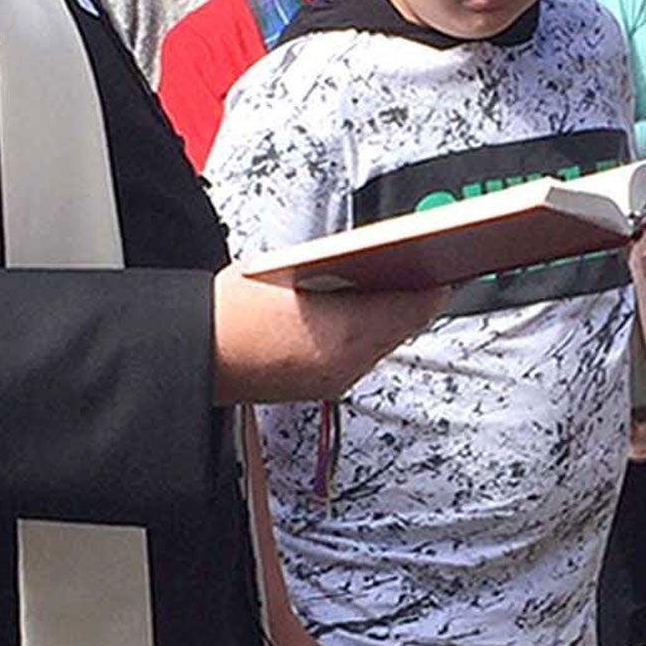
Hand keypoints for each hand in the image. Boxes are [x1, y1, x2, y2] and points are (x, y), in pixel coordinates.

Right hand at [212, 267, 446, 404]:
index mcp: (348, 331)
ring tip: (398, 288)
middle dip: (414, 299)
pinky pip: (358, 356)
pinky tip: (360, 314)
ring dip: (390, 317)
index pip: (413, 306)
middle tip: (429, 271)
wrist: (195, 354)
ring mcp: (334, 379)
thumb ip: (342, 265)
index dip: (435, 284)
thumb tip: (377, 259)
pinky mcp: (318, 386)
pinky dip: (365, 335)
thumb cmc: (233, 308)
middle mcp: (348, 363)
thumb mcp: (293, 268)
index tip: (450, 265)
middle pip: (401, 326)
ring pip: (381, 343)